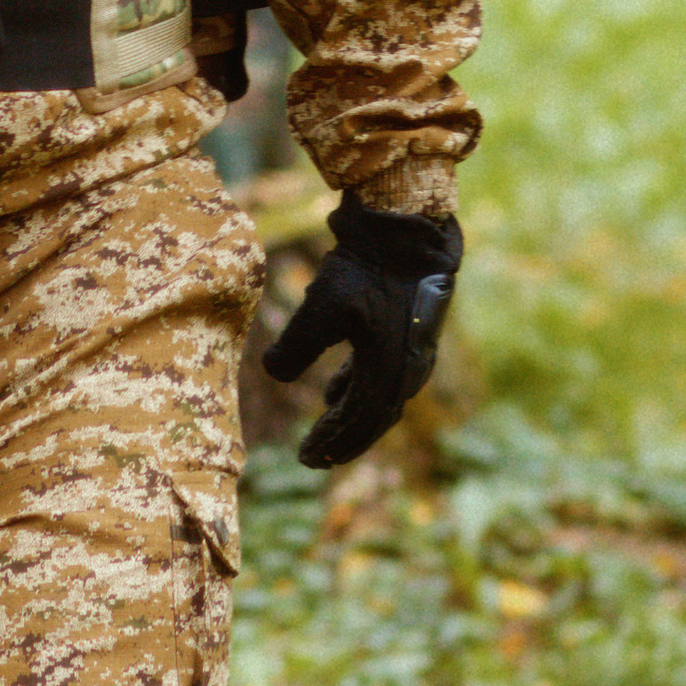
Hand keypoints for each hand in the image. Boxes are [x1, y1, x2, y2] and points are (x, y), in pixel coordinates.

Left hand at [263, 193, 461, 469]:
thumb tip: (273, 372)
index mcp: (390, 369)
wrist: (407, 229)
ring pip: (380, 398)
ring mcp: (412, 350)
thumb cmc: (367, 268)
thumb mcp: (323, 306)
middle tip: (314, 456)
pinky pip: (383, 374)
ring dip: (350, 415)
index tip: (306, 457)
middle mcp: (408, 368)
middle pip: (374, 418)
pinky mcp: (408, 331)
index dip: (334, 443)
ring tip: (324, 427)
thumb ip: (295, 346)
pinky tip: (334, 391)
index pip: (361, 422)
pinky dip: (357, 387)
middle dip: (343, 439)